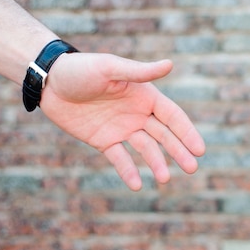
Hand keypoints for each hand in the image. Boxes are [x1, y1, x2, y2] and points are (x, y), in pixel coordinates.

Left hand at [39, 53, 205, 190]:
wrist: (49, 81)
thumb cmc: (81, 69)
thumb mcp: (110, 68)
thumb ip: (139, 72)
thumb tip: (170, 65)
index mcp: (145, 95)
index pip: (173, 117)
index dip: (187, 132)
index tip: (200, 150)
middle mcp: (137, 113)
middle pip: (164, 135)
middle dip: (179, 151)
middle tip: (192, 168)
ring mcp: (122, 128)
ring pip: (146, 149)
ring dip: (157, 163)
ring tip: (164, 180)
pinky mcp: (104, 140)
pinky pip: (120, 158)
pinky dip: (129, 171)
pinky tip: (137, 184)